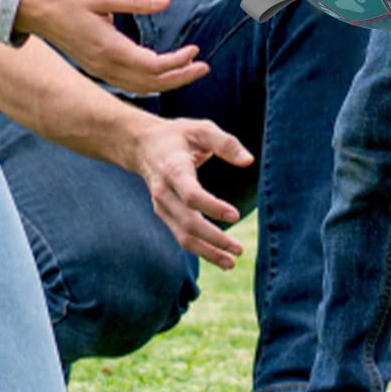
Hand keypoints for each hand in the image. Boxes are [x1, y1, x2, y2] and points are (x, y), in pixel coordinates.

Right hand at [13, 0, 207, 90]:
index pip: (152, 66)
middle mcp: (106, 66)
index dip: (177, 62)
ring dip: (168, 81)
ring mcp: (102, 71)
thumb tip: (166, 0)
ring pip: (141, 87)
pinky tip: (164, 72)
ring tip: (191, 69)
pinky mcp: (99, 69)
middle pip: (151, 84)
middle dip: (180, 77)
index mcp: (109, 49)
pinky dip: (151, 82)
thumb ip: (135, 1)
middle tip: (204, 66)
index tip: (195, 50)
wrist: (37, 12)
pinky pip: (130, 84)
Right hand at [128, 116, 251, 268]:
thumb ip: (225, 143)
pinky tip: (219, 256)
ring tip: (231, 262)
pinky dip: (199, 248)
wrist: (141, 145)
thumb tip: (248, 161)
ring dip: (207, 251)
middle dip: (213, 239)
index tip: (235, 216)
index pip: (191, 195)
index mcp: (173, 169)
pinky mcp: (164, 214)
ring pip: (183, 236)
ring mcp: (162, 206)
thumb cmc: (177, 136)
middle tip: (239, 250)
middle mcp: (164, 192)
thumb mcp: (201, 129)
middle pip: (187, 222)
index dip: (212, 207)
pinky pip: (181, 236)